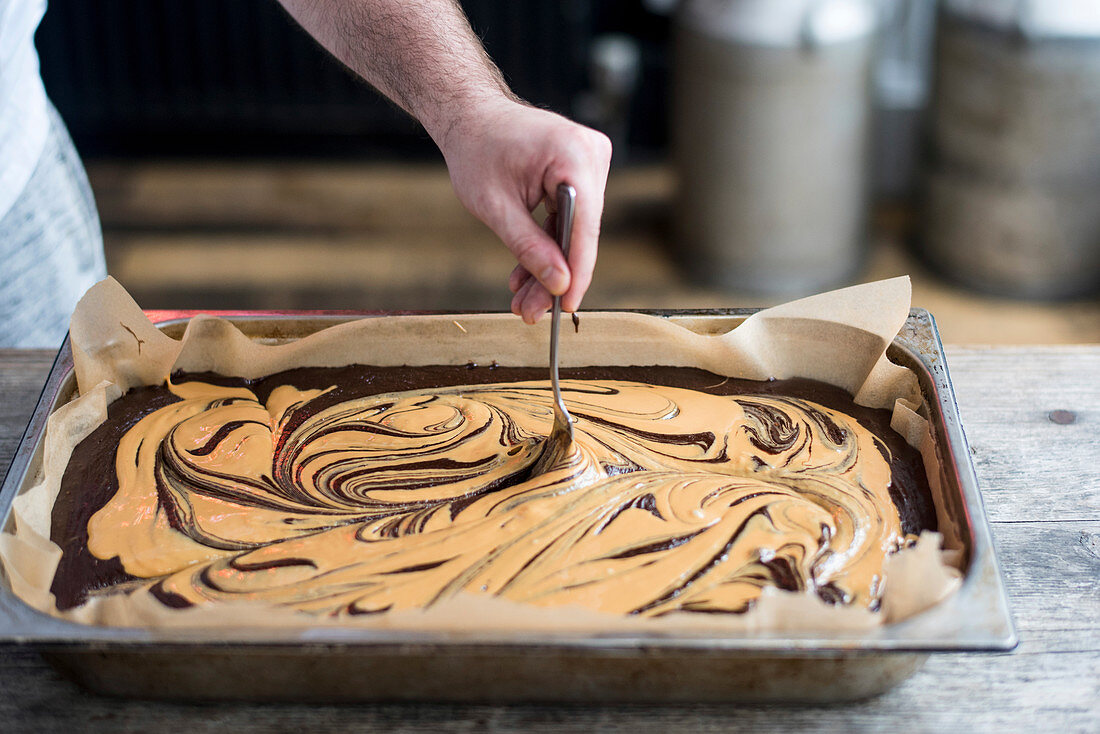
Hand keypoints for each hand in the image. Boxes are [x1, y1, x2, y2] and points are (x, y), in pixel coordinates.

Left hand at [439, 98, 611, 322]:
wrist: (470, 116)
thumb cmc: (476, 151)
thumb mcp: (495, 207)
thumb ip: (529, 247)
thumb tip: (560, 284)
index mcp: (573, 154)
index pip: (584, 226)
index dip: (576, 272)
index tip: (566, 307)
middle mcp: (591, 154)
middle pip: (581, 232)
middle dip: (554, 275)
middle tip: (530, 312)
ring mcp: (590, 160)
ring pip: (575, 230)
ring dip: (548, 266)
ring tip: (523, 301)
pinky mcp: (582, 171)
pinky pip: (570, 218)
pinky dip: (548, 245)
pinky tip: (527, 276)